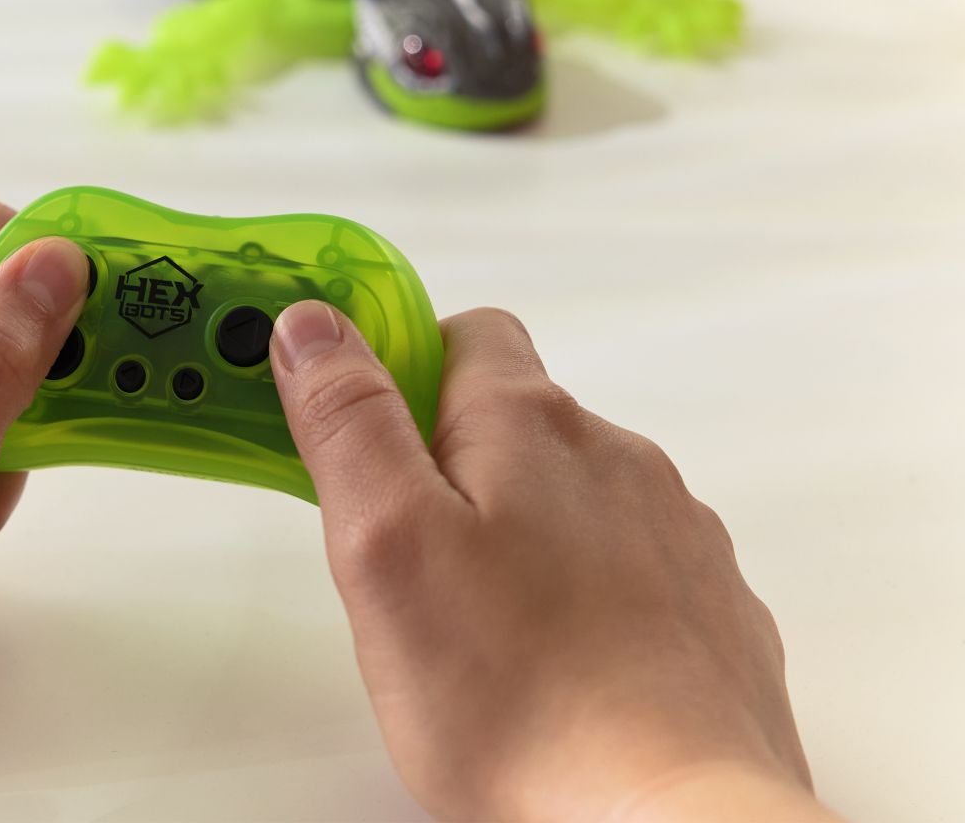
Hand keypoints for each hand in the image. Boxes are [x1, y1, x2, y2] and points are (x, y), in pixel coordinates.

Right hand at [269, 302, 834, 822]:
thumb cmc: (526, 700)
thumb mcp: (388, 545)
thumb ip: (349, 420)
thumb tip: (316, 327)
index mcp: (530, 424)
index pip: (464, 331)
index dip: (405, 361)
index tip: (362, 418)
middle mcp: (616, 457)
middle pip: (518, 418)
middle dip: (456, 464)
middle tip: (407, 553)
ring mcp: (675, 532)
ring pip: (575, 496)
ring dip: (527, 531)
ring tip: (480, 626)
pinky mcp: (710, 608)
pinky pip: (634, 567)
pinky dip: (591, 593)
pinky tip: (557, 662)